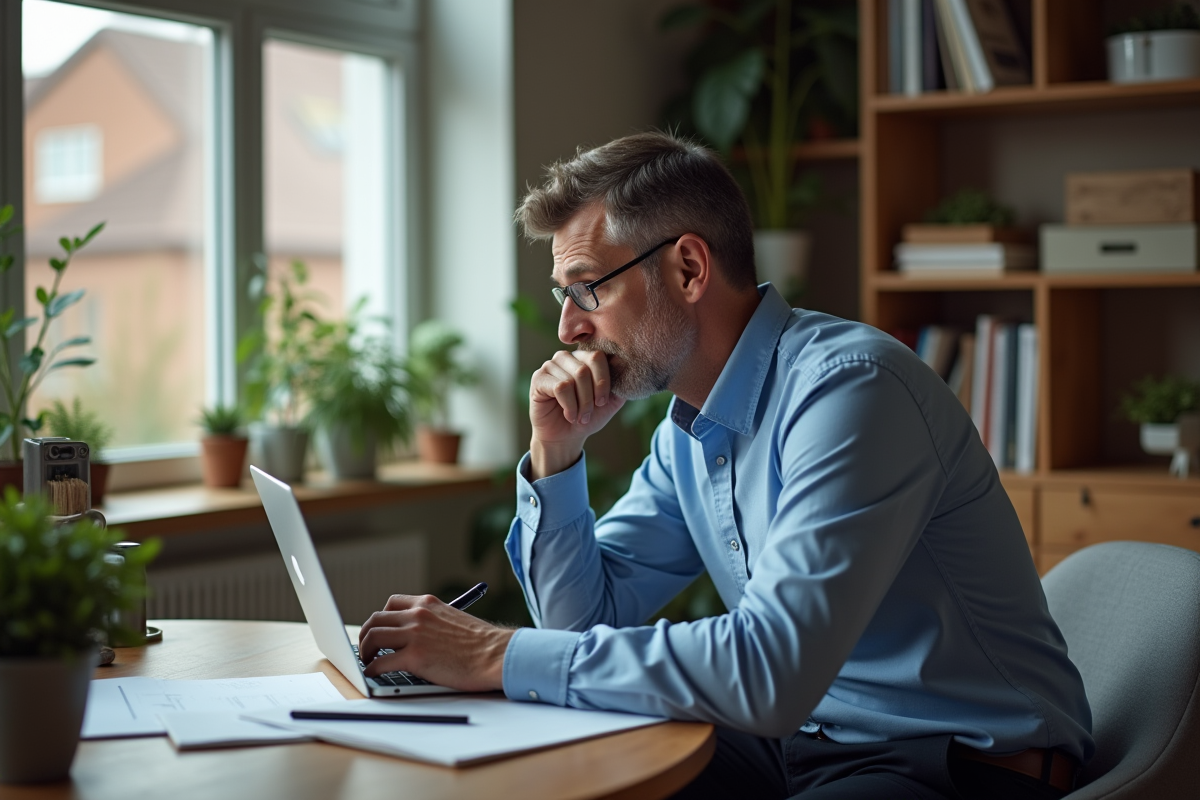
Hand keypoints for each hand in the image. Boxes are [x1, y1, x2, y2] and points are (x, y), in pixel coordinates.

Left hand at [358, 594, 513, 691]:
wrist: (496, 655)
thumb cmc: (482, 644)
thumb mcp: (454, 619)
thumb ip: (433, 622)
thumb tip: (416, 635)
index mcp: (428, 603)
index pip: (392, 603)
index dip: (382, 618)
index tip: (380, 630)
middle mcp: (418, 615)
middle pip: (376, 619)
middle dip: (366, 635)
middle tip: (367, 648)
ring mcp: (414, 635)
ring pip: (373, 637)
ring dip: (365, 651)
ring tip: (368, 661)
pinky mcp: (414, 657)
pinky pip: (381, 662)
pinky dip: (372, 669)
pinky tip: (374, 674)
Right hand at [529, 349, 625, 477]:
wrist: (566, 437)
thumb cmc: (587, 417)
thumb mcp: (610, 401)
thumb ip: (620, 383)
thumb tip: (628, 366)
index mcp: (585, 358)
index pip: (599, 357)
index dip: (603, 381)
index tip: (602, 401)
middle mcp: (567, 357)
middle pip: (586, 369)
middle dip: (591, 397)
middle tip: (589, 414)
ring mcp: (551, 365)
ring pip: (573, 378)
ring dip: (580, 404)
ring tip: (579, 417)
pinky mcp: (538, 378)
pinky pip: (560, 387)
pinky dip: (569, 406)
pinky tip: (568, 415)